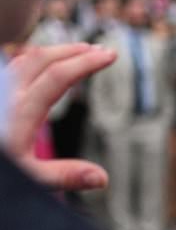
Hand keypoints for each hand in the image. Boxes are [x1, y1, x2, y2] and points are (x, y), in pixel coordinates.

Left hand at [5, 43, 114, 189]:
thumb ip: (64, 176)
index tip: (111, 55)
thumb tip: (102, 178)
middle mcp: (7, 96)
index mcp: (20, 113)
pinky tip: (44, 64)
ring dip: (56, 51)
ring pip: (25, 58)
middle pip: (43, 58)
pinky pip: (12, 66)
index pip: (59, 76)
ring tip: (80, 52)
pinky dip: (34, 59)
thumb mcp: (28, 178)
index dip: (87, 63)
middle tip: (102, 51)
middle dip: (75, 50)